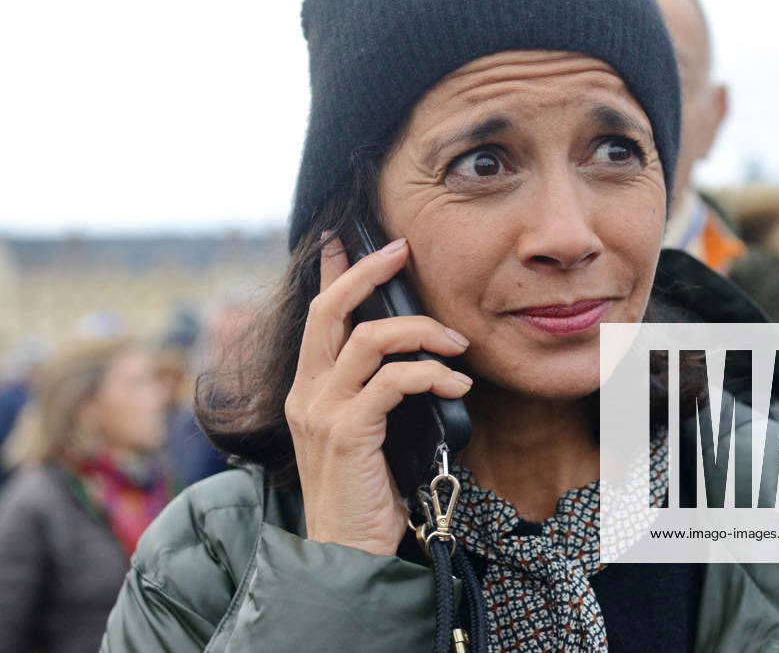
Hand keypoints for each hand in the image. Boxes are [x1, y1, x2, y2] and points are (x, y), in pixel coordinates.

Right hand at [284, 234, 472, 555]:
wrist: (346, 554)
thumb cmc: (366, 492)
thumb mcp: (367, 431)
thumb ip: (378, 392)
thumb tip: (419, 355)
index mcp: (308, 389)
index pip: (317, 316)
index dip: (331, 273)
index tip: (345, 239)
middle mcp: (306, 393)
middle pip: (329, 311)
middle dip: (366, 272)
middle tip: (401, 250)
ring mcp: (321, 411)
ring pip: (368, 339)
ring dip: (420, 330)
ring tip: (457, 343)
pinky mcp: (346, 433)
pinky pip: (393, 382)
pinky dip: (431, 373)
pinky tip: (456, 382)